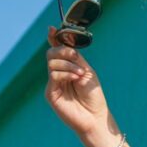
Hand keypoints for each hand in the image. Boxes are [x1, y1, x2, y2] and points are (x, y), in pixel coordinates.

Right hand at [44, 25, 114, 146]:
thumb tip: (65, 45)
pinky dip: (65, 73)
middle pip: (51, 53)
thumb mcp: (87, 71)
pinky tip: (75, 78)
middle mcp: (58, 75)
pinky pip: (53, 75)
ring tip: (79, 75)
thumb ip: (75, 59)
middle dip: (63, 51)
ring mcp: (53, 84)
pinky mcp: (51, 93)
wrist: (95, 117)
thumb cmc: (93, 96)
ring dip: (68, 64)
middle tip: (75, 57)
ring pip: (52, 62)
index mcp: (68, 68)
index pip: (57, 50)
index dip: (54, 39)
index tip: (52, 29)